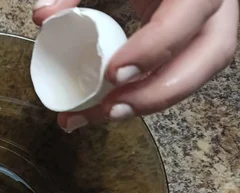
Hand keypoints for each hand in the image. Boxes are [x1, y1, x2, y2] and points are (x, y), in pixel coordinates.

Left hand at [32, 0, 238, 131]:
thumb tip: (43, 15)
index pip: (188, 15)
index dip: (154, 49)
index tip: (113, 74)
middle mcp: (214, 6)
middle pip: (211, 56)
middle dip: (159, 92)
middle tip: (110, 110)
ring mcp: (210, 26)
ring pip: (197, 73)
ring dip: (147, 102)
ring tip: (97, 116)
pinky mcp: (194, 43)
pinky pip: (178, 74)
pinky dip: (143, 95)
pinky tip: (107, 107)